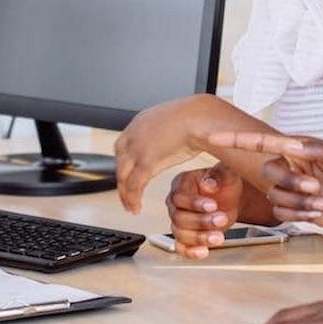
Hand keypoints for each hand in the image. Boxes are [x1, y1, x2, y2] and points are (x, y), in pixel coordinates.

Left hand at [116, 94, 252, 212]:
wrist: (203, 115)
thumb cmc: (200, 117)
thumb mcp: (176, 123)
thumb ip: (170, 133)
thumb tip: (177, 140)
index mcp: (142, 122)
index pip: (123, 146)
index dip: (125, 164)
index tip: (128, 176)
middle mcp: (135, 133)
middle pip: (119, 162)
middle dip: (122, 181)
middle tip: (126, 196)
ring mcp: (138, 146)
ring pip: (123, 176)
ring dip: (125, 194)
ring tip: (131, 207)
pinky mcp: (147, 161)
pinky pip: (134, 185)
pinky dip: (133, 199)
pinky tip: (136, 208)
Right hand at [166, 164, 242, 258]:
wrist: (231, 197)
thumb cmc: (224, 182)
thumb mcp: (226, 173)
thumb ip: (217, 175)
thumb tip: (208, 184)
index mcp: (181, 184)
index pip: (179, 196)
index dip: (194, 203)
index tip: (212, 205)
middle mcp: (176, 203)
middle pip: (178, 218)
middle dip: (201, 222)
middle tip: (221, 219)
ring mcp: (180, 221)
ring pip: (180, 234)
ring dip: (199, 238)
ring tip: (218, 237)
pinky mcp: (186, 236)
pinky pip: (181, 247)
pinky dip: (191, 252)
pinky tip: (204, 251)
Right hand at [208, 132, 322, 235]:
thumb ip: (318, 149)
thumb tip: (291, 143)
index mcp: (300, 150)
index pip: (263, 143)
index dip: (238, 140)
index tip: (214, 138)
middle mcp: (293, 168)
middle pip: (268, 172)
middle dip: (290, 181)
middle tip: (317, 186)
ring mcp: (294, 190)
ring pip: (275, 195)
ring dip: (300, 201)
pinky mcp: (297, 210)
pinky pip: (283, 213)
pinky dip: (300, 214)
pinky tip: (319, 213)